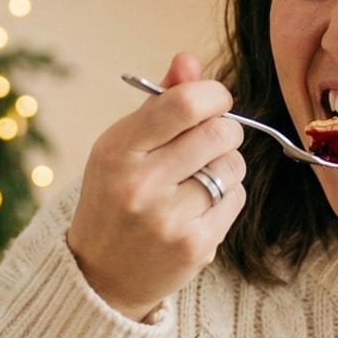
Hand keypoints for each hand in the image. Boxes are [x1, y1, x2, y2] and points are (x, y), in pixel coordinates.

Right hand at [67, 52, 246, 320]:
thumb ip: (158, 103)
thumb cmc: (115, 199)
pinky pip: (236, 198)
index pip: (184, 104)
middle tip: (211, 140)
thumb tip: (189, 60)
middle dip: (225, 130)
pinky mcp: (195, 245)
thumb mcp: (122, 148)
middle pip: (220, 132)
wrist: (101, 276)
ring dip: (226, 166)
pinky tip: (199, 208)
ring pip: (233, 165)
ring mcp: (169, 218)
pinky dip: (226, 197)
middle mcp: (141, 184)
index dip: (213, 93)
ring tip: (198, 180)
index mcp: (117, 151)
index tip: (214, 100)